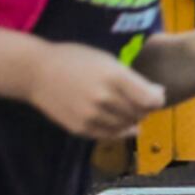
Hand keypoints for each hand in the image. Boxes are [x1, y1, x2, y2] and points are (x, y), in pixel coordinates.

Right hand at [30, 50, 165, 141]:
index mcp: (114, 76)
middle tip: (140, 101)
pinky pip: (109, 135)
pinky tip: (119, 122)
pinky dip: (119, 130)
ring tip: (126, 108)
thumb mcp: (107, 60)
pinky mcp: (80, 128)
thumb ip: (132, 79)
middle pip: (140, 114)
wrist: (37, 72)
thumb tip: (157, 95)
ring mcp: (91, 116)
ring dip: (132, 120)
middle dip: (145, 109)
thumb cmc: (75, 59)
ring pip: (126, 127)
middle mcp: (104, 98)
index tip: (155, 94)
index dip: (157, 98)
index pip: (151, 100)